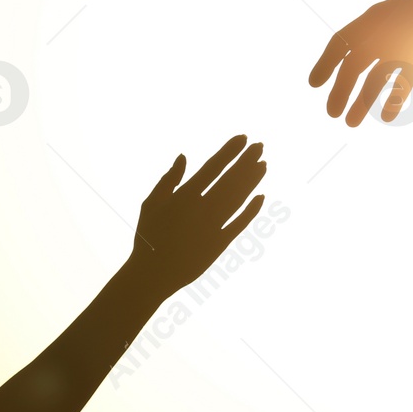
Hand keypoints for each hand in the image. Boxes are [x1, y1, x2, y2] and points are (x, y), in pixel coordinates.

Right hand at [128, 135, 266, 295]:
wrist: (153, 273)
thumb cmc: (149, 236)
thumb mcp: (151, 203)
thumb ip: (169, 179)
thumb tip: (184, 156)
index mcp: (184, 196)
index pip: (213, 167)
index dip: (230, 151)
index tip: (243, 138)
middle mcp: (202, 208)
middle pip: (231, 179)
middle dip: (247, 160)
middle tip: (260, 146)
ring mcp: (213, 226)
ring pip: (238, 198)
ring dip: (252, 180)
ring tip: (263, 164)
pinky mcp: (220, 244)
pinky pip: (240, 223)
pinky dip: (252, 210)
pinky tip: (261, 196)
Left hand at [309, 0, 412, 126]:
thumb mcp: (395, 12)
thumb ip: (379, 32)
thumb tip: (360, 53)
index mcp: (371, 18)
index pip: (339, 43)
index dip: (324, 64)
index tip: (314, 84)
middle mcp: (380, 33)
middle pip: (350, 67)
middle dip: (339, 92)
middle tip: (331, 113)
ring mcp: (399, 48)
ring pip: (372, 83)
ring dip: (360, 105)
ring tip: (350, 123)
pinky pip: (400, 89)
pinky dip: (392, 104)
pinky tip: (388, 116)